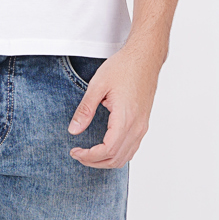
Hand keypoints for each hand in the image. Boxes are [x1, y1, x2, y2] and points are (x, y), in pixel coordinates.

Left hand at [66, 41, 162, 168]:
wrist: (145, 57)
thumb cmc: (124, 67)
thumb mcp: (97, 85)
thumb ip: (85, 110)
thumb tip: (74, 130)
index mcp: (125, 118)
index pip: (108, 150)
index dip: (89, 156)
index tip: (75, 152)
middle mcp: (137, 126)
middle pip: (116, 159)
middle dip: (95, 162)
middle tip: (78, 155)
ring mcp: (142, 126)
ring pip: (126, 157)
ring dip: (106, 161)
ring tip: (89, 154)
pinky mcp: (143, 123)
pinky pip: (132, 148)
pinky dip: (117, 155)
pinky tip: (105, 148)